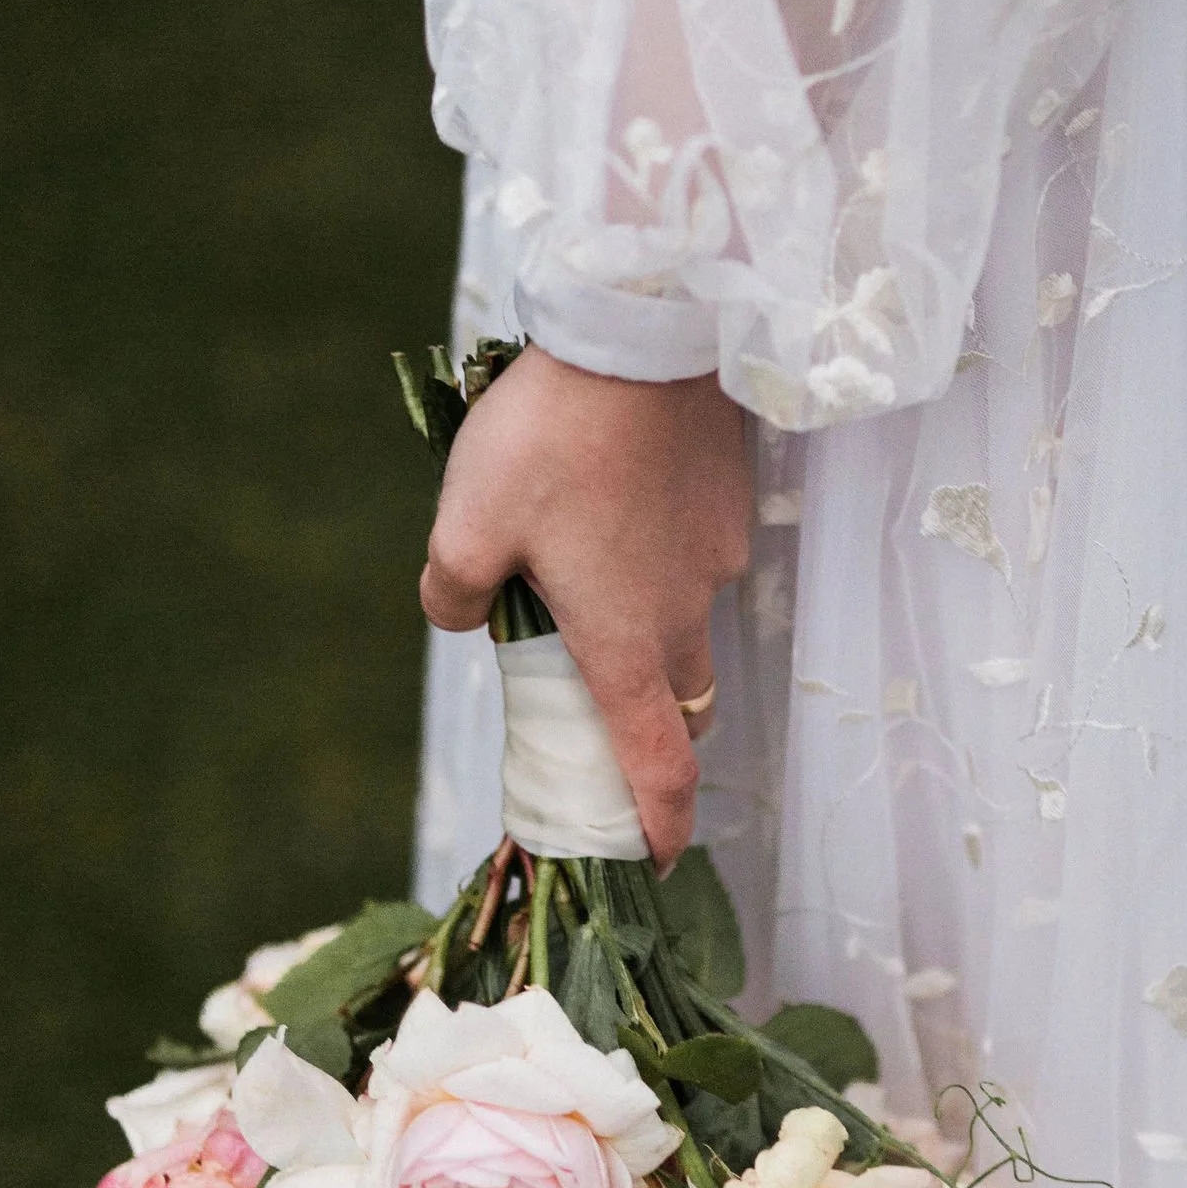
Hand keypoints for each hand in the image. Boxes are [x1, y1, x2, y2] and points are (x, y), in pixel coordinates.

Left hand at [420, 349, 752, 868]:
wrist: (644, 331)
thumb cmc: (549, 440)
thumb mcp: (464, 524)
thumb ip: (455, 593)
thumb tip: (466, 617)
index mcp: (624, 644)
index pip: (657, 764)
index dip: (658, 823)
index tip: (652, 856)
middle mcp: (685, 614)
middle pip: (677, 696)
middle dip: (644, 712)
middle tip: (585, 679)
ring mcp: (717, 557)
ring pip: (683, 613)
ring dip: (641, 610)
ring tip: (579, 539)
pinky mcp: (731, 501)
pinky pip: (692, 549)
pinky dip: (657, 546)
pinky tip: (614, 484)